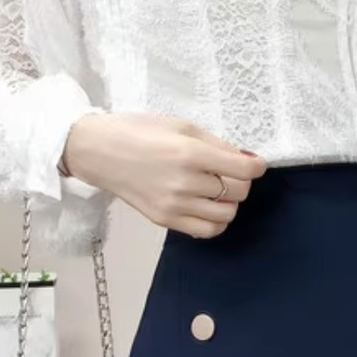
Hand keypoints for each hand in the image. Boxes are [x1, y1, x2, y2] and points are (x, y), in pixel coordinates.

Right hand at [63, 113, 266, 239]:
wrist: (99, 152)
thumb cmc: (138, 132)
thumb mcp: (181, 125)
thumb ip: (216, 144)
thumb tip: (245, 159)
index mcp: (190, 153)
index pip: (243, 170)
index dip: (257, 166)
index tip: (255, 164)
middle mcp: (184, 182)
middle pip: (238, 192)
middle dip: (241, 181)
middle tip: (228, 171)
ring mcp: (174, 205)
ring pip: (227, 214)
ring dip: (229, 201)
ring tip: (216, 189)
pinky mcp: (165, 220)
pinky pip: (207, 231)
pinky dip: (216, 221)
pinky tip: (208, 206)